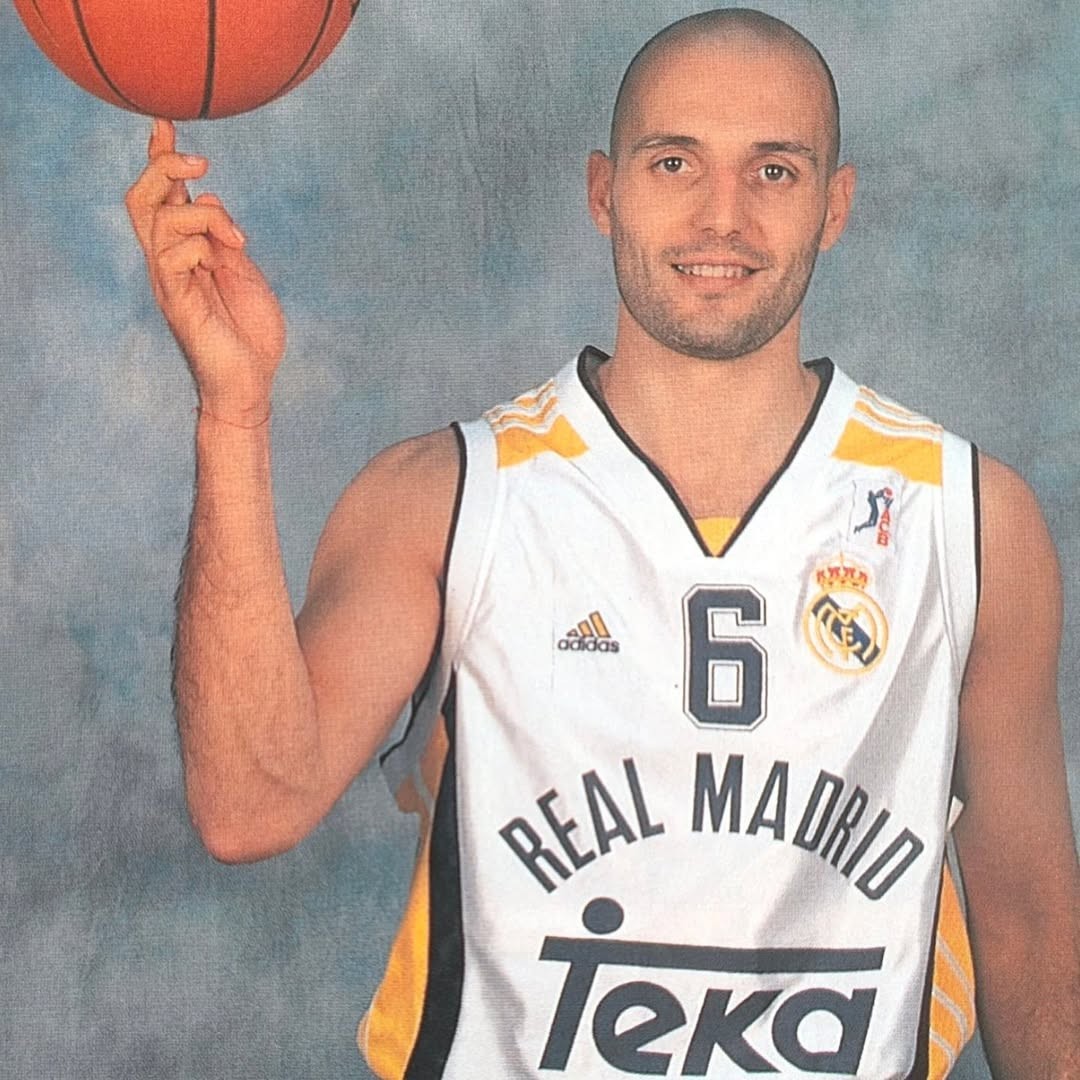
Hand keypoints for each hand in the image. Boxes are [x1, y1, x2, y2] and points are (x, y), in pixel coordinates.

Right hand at [125, 118, 285, 423]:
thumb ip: (224, 238)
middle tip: (201, 163)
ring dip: (201, 214)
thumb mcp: (245, 273)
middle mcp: (170, 262)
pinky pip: (171, 257)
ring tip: (237, 238)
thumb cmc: (250, 334)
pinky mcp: (177, 303)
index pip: (163, 198)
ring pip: (157, 220)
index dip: (161, 159)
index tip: (167, 123)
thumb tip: (207, 196)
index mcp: (187, 253)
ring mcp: (171, 281)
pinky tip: (223, 258)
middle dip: (165, 169)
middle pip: (142, 199)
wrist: (252, 385)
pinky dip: (197, 245)